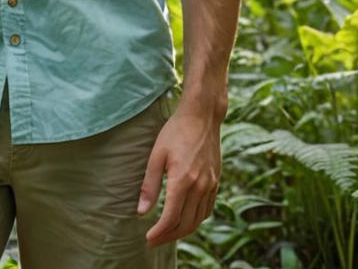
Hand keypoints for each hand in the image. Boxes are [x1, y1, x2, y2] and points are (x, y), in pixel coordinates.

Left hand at [136, 104, 221, 246]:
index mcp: (183, 180)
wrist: (202, 116)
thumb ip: (149, 185)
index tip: (148, 238)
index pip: (171, 218)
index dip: (159, 232)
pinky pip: (208, 209)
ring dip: (183, 231)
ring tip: (167, 233)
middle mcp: (200, 186)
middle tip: (154, 240)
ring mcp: (211, 184)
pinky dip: (196, 220)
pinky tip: (186, 219)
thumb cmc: (175, 131)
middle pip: (186, 224)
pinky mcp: (216, 181)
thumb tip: (141, 212)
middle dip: (169, 236)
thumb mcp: (156, 155)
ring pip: (198, 220)